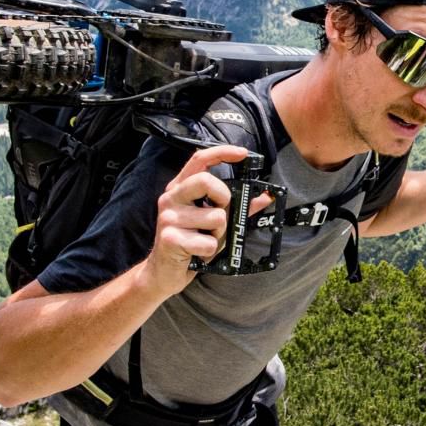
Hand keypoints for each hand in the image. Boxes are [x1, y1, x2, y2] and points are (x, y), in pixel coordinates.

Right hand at [142, 144, 275, 294]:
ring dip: (219, 233)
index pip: (199, 160)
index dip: (222, 152)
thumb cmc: (190, 244)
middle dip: (224, 198)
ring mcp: (168, 218)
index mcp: (180, 189)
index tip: (243, 153)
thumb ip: (236, 208)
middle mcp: (171, 199)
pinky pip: (207, 243)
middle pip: (207, 181)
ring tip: (205, 240)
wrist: (162, 273)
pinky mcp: (170, 238)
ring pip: (215, 217)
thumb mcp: (212, 223)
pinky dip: (210, 252)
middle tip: (221, 213)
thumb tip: (263, 198)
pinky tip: (197, 254)